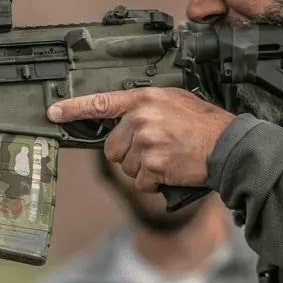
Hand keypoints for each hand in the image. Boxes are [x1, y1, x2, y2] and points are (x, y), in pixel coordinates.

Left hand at [47, 87, 234, 191]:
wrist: (229, 146)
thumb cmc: (204, 125)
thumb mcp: (173, 102)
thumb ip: (144, 108)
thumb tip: (122, 121)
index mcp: (144, 99)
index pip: (101, 102)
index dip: (74, 108)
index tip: (53, 112)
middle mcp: (141, 118)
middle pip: (112, 148)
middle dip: (130, 154)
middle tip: (156, 150)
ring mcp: (146, 142)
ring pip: (126, 167)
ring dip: (144, 170)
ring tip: (168, 158)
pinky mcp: (153, 165)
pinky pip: (141, 182)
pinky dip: (154, 182)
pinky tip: (171, 170)